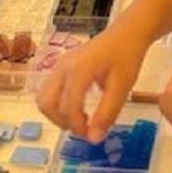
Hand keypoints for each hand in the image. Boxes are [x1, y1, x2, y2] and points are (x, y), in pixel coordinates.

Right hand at [37, 27, 149, 142]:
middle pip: (46, 103)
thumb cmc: (126, 57)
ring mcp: (59, 65)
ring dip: (57, 114)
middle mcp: (63, 67)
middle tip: (83, 129)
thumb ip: (107, 114)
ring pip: (44, 97)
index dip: (77, 126)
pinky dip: (58, 104)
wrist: (127, 33)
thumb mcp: (121, 88)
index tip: (91, 135)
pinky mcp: (61, 67)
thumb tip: (93, 139)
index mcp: (78, 70)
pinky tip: (79, 107)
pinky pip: (50, 90)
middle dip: (61, 122)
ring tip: (80, 119)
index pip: (67, 106)